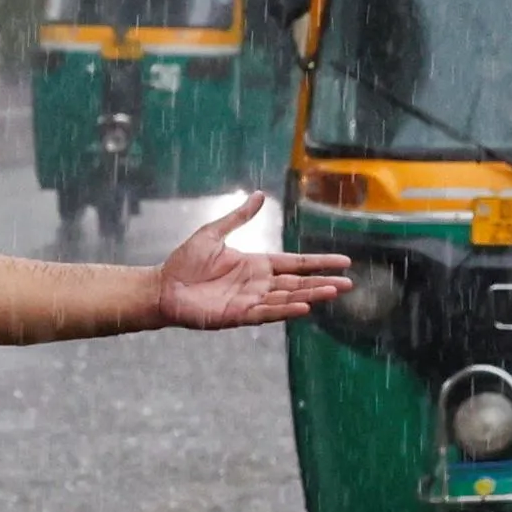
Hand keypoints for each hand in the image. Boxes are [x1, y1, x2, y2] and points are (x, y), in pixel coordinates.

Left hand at [155, 192, 348, 329]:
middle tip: (349, 283)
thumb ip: (238, 217)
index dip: (319, 263)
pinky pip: (266, 313)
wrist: (162, 286)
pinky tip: (304, 306)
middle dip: (323, 283)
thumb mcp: (213, 233)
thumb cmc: (185, 262)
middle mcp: (258, 284)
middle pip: (298, 283)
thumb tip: (260, 195)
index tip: (343, 261)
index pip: (295, 263)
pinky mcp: (237, 316)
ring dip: (311, 295)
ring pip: (287, 298)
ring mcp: (250, 301)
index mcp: (256, 264)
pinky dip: (285, 310)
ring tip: (333, 292)